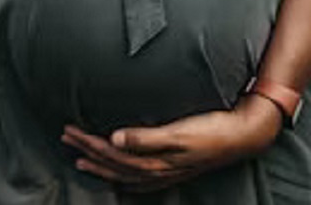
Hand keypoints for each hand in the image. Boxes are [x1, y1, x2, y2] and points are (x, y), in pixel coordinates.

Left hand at [60, 94, 282, 192]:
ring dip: (101, 165)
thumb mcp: (179, 131)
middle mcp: (158, 169)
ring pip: (124, 173)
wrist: (244, 135)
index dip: (89, 143)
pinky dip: (124, 178)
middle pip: (114, 164)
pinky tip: (119, 178)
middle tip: (67, 137)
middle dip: (88, 151)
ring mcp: (167, 172)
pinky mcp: (176, 169)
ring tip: (81, 158)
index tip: (70, 131)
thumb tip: (114, 139)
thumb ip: (146, 137)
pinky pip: (141, 180)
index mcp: (156, 160)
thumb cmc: (212, 129)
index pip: (112, 154)